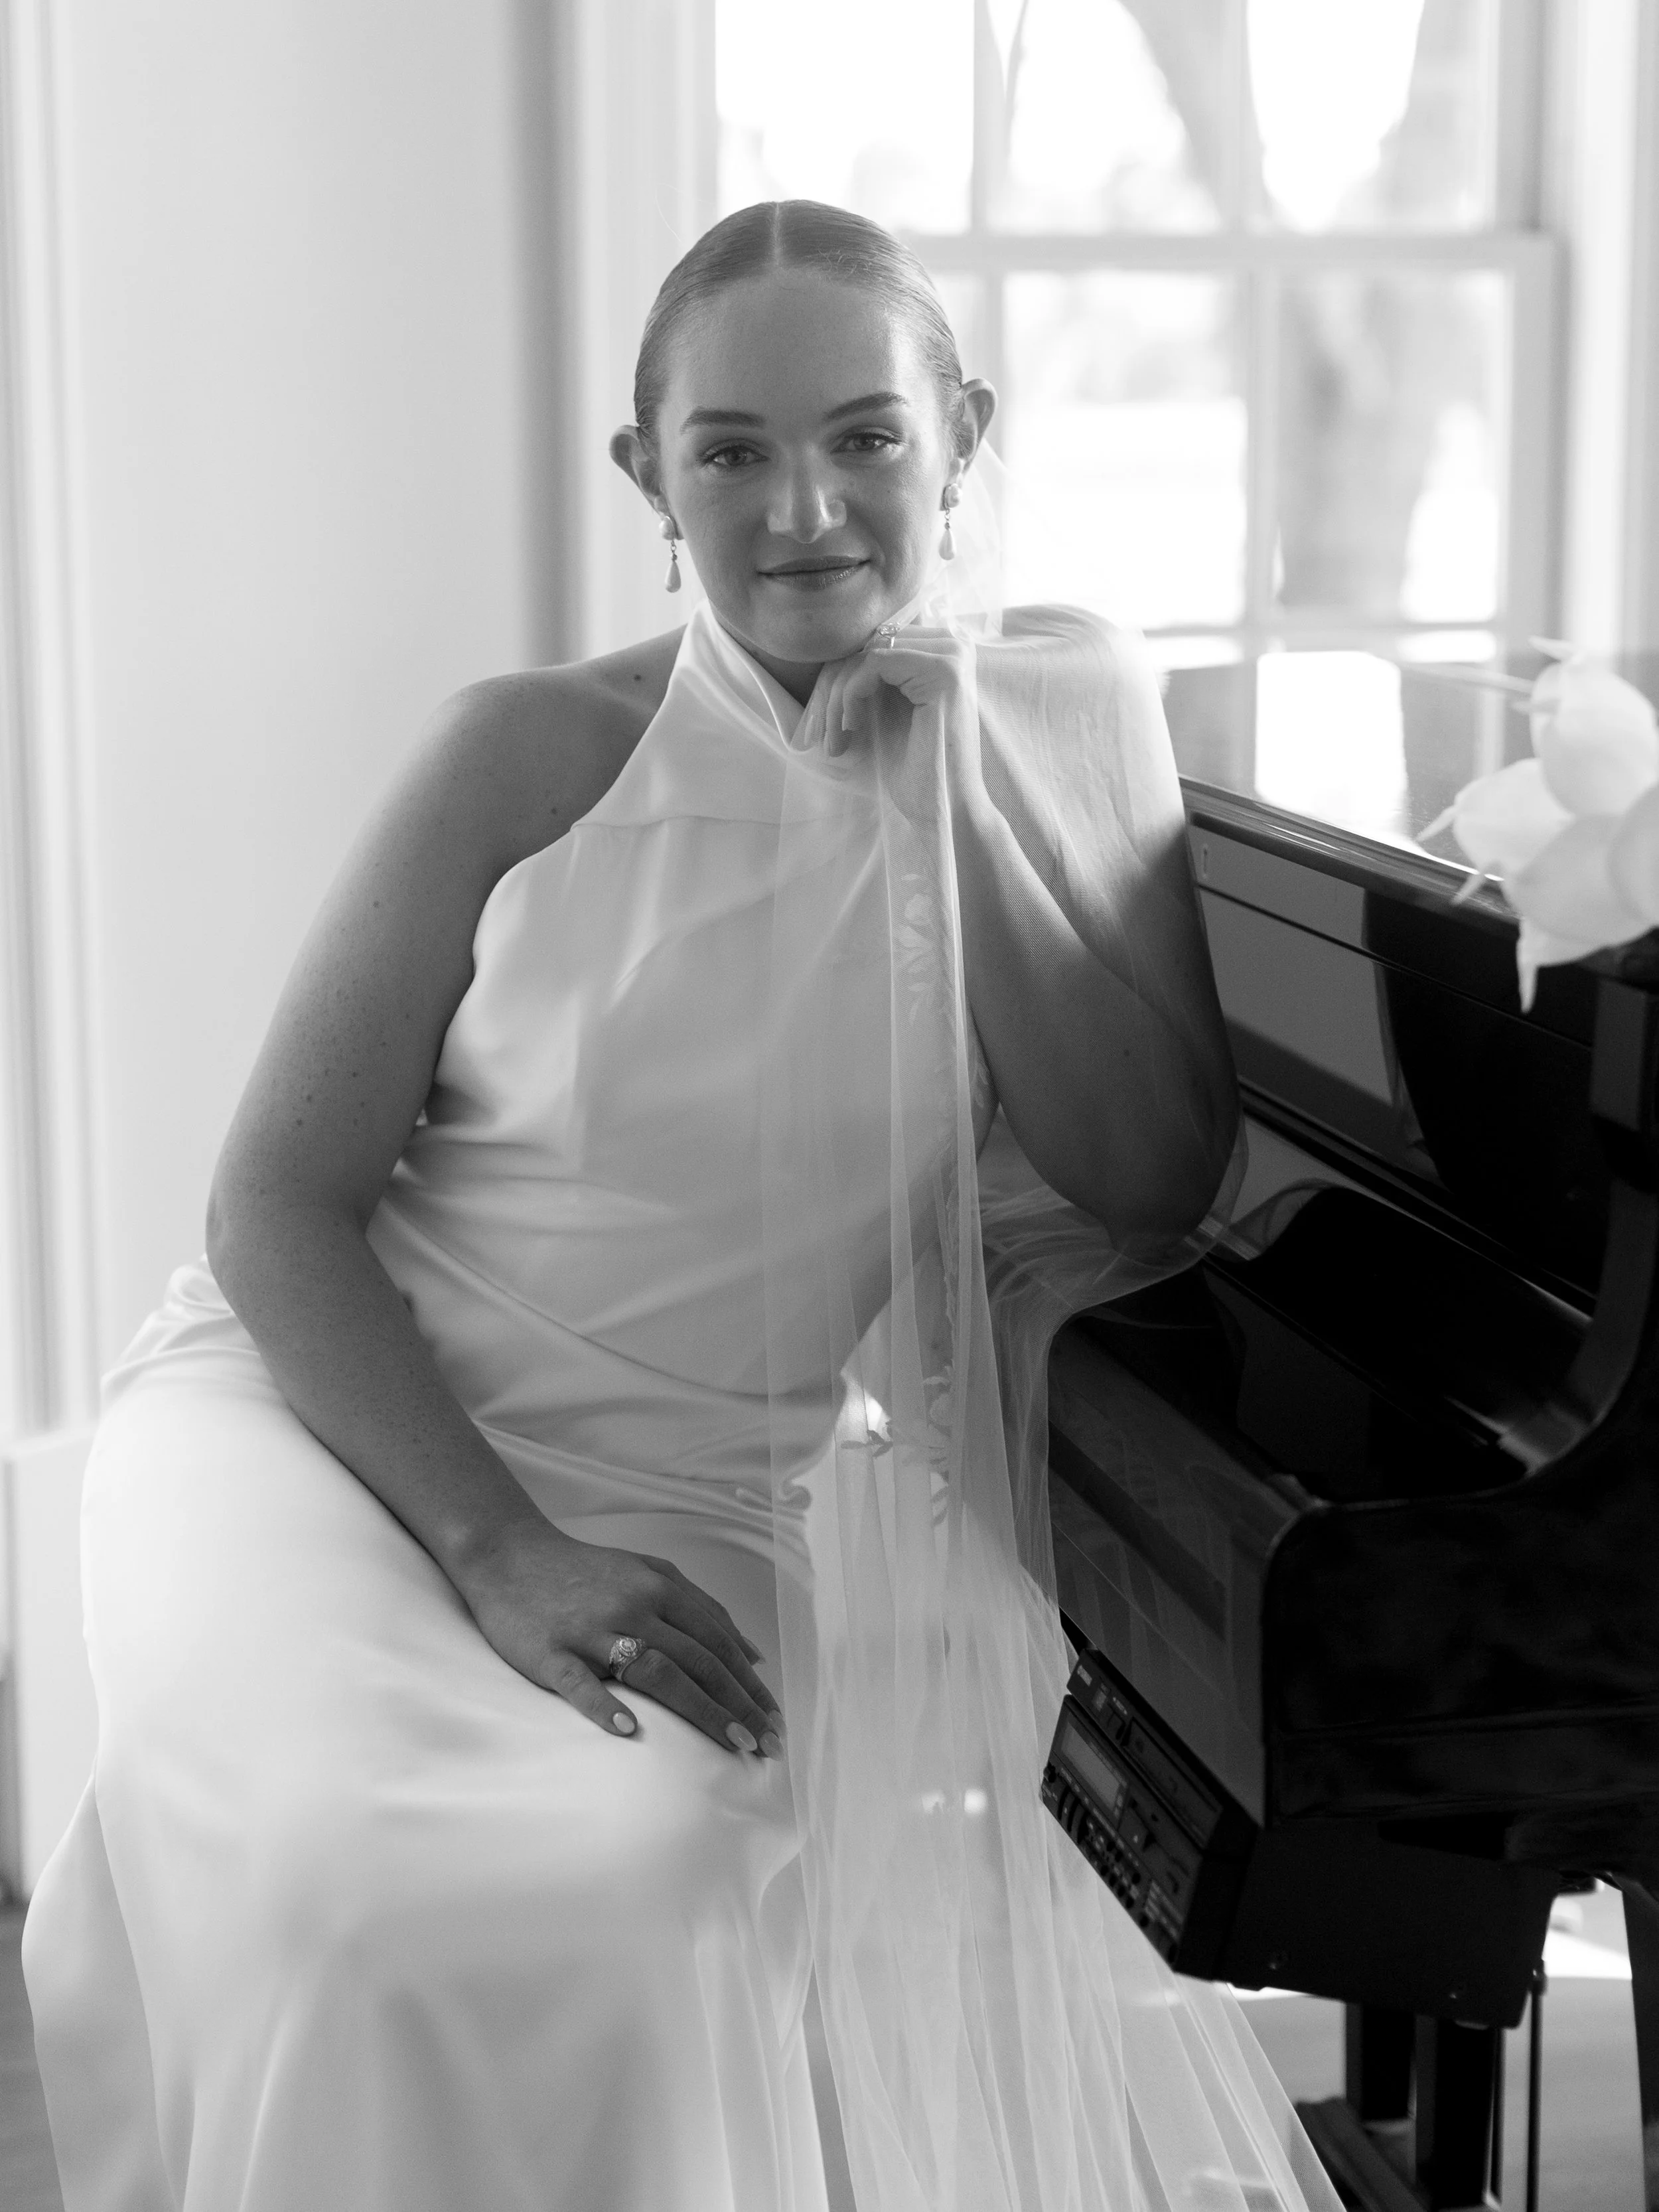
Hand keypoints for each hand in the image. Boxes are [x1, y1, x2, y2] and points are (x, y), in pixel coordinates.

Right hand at [453, 1511, 783, 1755]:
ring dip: (701, 1709)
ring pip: (656, 1671)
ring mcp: (592, 1630)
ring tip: (733, 1744)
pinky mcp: (551, 1652)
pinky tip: (629, 1730)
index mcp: (659, 1588)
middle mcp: (633, 1606)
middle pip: (699, 1659)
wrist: (510, 1557)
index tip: (775, 1721)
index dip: (751, 1683)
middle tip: (769, 1745)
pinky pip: (580, 1683)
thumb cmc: (586, 1573)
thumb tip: (753, 1654)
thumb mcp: (649, 1574)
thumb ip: (701, 1607)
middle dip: (740, 1704)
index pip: (718, 1642)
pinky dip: (605, 1705)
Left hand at [821, 625, 984, 820]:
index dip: (837, 680)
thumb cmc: (915, 771)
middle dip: (832, 688)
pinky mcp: (944, 671)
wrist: (945, 812)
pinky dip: (849, 697)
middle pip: (867, 643)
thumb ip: (864, 681)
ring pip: (866, 653)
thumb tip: (822, 660)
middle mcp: (953, 645)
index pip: (873, 644)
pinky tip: (849, 732)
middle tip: (820, 734)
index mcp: (941, 652)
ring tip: (833, 741)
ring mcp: (952, 655)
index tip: (822, 725)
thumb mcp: (882, 715)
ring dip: (836, 697)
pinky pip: (873, 664)